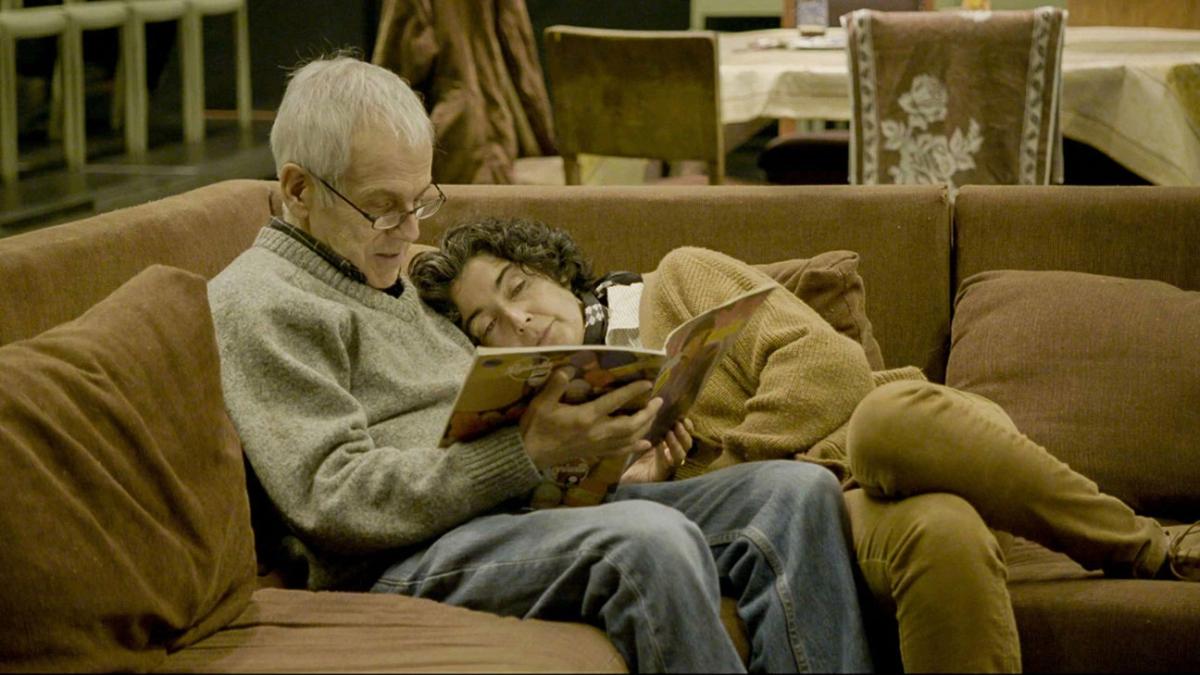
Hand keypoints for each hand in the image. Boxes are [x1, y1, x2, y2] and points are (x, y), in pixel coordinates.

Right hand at [520, 367, 662, 469]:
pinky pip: (619, 452)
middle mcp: (597, 432)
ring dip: (644, 428)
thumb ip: (556, 384)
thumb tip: (569, 367)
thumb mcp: (542, 402)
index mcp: (586, 417)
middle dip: (647, 413)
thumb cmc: (536, 426)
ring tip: (654, 416)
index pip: (615, 401)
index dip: (633, 391)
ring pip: (629, 439)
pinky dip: (634, 447)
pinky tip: (644, 444)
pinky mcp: (594, 454)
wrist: (529, 454)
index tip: (648, 383)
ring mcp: (597, 446)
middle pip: (630, 424)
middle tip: (659, 401)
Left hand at [620, 418, 692, 483]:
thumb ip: (648, 426)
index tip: (683, 416)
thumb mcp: (640, 438)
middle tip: (678, 423)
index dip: (687, 426)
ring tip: (670, 433)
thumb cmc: (631, 456)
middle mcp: (672, 455)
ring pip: (681, 455)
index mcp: (670, 445)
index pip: (685, 434)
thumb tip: (650, 406)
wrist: (623, 477)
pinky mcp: (661, 474)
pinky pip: (668, 464)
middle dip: (684, 433)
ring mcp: (668, 466)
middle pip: (687, 444)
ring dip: (677, 443)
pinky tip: (661, 445)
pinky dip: (665, 453)